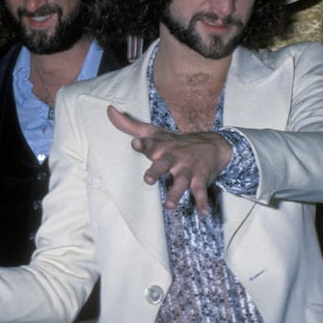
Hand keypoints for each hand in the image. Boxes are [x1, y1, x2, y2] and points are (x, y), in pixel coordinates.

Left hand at [107, 106, 231, 214]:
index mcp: (161, 147)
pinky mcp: (201, 179)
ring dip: (176, 193)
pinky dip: (203, 202)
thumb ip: (130, 125)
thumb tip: (109, 110)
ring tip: (169, 205)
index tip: (135, 144)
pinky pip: (201, 192)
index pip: (150, 144)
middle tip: (148, 180)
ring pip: (181, 181)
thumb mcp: (154, 133)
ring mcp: (188, 169)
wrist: (213, 144)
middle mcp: (174, 157)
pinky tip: (204, 213)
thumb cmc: (175, 141)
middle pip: (163, 164)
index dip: (143, 144)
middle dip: (156, 172)